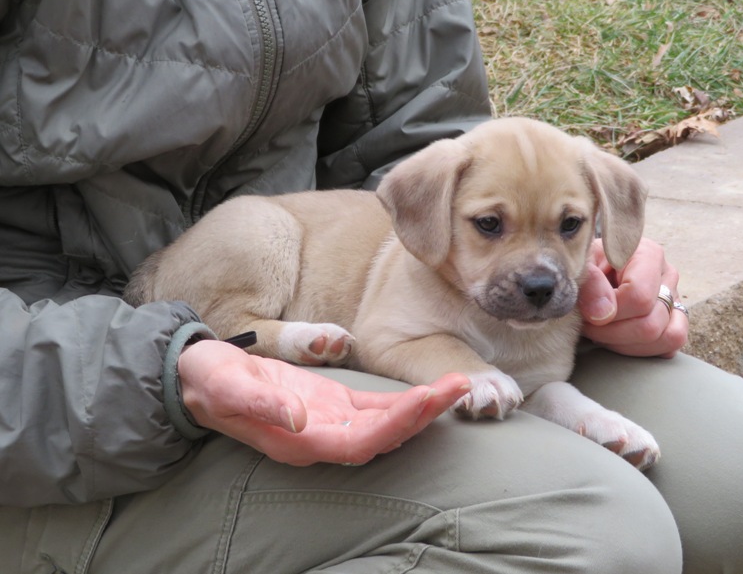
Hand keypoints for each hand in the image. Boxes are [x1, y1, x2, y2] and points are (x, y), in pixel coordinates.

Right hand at [177, 340, 470, 465]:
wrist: (200, 378)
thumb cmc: (211, 382)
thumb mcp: (227, 386)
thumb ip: (262, 403)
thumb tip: (299, 418)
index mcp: (300, 442)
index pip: (361, 443)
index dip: (396, 424)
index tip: (426, 399)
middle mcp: (322, 439)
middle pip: (386, 435)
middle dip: (425, 413)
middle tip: (462, 385)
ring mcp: (331, 423)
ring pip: (387, 423)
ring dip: (424, 407)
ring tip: (458, 383)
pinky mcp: (334, 405)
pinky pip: (377, 408)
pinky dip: (405, 401)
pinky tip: (430, 390)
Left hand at [578, 237, 687, 357]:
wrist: (591, 268)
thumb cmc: (586, 265)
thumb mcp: (581, 264)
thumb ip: (590, 282)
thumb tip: (603, 314)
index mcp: (648, 255)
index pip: (638, 297)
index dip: (609, 313)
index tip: (588, 313)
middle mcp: (667, 276)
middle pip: (651, 324)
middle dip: (613, 334)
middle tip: (590, 326)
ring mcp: (674, 299)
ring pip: (667, 338)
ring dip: (627, 345)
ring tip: (603, 332)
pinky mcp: (674, 320)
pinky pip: (669, 346)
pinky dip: (641, 350)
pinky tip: (618, 339)